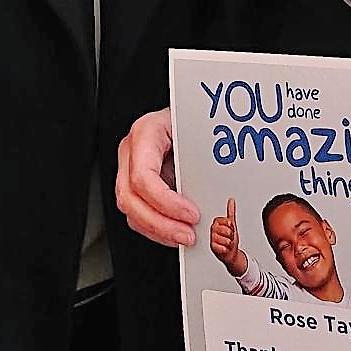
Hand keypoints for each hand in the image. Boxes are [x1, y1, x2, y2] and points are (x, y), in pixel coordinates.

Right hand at [116, 109, 198, 246]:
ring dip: (158, 230)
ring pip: (130, 209)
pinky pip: (137, 212)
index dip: (166, 202)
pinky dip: (156, 228)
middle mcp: (132, 150)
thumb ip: (202, 159)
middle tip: (188, 234)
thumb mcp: (199, 133)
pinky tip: (175, 231)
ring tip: (185, 236)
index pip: (143, 176)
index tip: (191, 214)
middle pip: (130, 198)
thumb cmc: (192, 120)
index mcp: (146, 132)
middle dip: (160, 223)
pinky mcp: (135, 183)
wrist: (187, 115)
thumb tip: (220, 189)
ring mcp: (129, 166)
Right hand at [208, 198, 246, 276]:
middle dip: (231, 235)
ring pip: (225, 239)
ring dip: (229, 242)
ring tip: (228, 243)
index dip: (231, 226)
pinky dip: (226, 248)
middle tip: (230, 237)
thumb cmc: (230, 238)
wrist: (230, 253)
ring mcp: (212, 238)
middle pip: (226, 230)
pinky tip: (225, 248)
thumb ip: (231, 212)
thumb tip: (231, 200)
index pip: (226, 221)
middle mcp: (213, 229)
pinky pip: (222, 246)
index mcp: (216, 222)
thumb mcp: (232, 224)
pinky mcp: (212, 247)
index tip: (231, 228)